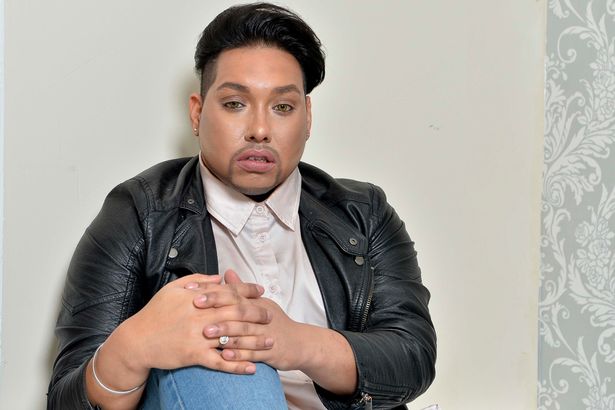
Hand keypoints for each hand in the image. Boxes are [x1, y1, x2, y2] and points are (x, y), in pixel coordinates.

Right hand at [105, 273, 270, 380]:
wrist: (137, 340)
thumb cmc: (155, 313)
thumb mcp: (173, 289)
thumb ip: (198, 281)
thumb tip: (219, 277)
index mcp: (198, 298)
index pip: (229, 291)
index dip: (247, 290)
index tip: (261, 291)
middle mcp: (201, 316)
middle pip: (236, 313)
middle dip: (257, 314)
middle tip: (270, 315)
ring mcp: (199, 336)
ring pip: (232, 338)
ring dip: (254, 341)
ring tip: (270, 342)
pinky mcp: (194, 356)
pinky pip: (220, 362)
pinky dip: (237, 366)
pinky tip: (252, 368)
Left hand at [205, 271, 357, 394]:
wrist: (299, 344)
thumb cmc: (275, 323)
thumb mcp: (261, 303)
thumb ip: (241, 290)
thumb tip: (227, 273)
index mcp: (257, 303)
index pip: (235, 293)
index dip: (215, 291)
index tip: (194, 291)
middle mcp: (261, 317)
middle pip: (238, 309)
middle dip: (217, 307)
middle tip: (196, 305)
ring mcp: (266, 335)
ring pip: (244, 331)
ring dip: (225, 332)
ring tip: (206, 332)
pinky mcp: (270, 353)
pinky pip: (253, 353)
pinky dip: (238, 354)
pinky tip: (224, 355)